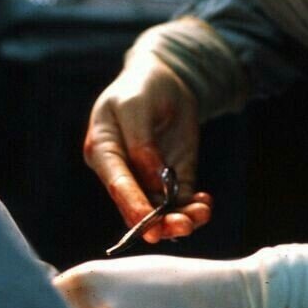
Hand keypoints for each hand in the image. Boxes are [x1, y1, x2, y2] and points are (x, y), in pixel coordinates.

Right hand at [84, 52, 211, 242]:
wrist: (164, 80)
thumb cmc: (141, 88)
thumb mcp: (136, 106)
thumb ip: (141, 143)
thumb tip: (152, 179)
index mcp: (103, 151)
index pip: (117, 184)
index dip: (133, 205)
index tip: (150, 226)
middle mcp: (122, 172)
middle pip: (137, 205)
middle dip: (161, 221)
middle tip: (183, 226)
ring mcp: (147, 178)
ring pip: (161, 210)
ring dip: (181, 217)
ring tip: (202, 212)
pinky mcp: (171, 178)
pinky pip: (181, 200)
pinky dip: (194, 206)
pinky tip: (205, 204)